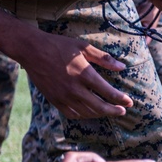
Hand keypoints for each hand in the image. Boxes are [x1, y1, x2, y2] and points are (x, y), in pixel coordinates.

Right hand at [16, 30, 131, 119]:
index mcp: (84, 74)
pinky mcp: (55, 100)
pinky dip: (84, 116)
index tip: (129, 102)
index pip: (108, 92)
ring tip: (108, 111)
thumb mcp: (83, 47)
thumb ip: (104, 58)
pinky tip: (90, 112)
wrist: (31, 50)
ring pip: (87, 113)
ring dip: (100, 114)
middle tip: (122, 111)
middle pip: (99, 107)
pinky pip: (72, 114)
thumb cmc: (59, 46)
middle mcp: (74, 88)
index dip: (121, 99)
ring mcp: (63, 96)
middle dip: (114, 111)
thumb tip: (122, 67)